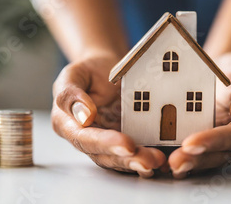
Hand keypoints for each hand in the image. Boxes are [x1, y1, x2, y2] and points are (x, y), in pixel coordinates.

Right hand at [51, 52, 165, 176]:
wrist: (105, 68)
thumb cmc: (87, 71)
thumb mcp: (72, 74)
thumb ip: (70, 94)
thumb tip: (84, 116)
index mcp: (68, 125)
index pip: (85, 139)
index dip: (106, 143)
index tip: (127, 144)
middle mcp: (87, 138)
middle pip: (105, 155)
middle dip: (127, 160)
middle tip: (148, 161)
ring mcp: (108, 141)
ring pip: (121, 158)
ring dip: (139, 162)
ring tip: (157, 161)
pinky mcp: (126, 139)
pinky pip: (135, 152)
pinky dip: (147, 156)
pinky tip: (162, 159)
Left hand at [168, 52, 230, 177]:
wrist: (226, 70)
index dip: (214, 141)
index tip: (191, 143)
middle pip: (219, 155)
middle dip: (196, 160)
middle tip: (174, 162)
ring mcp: (219, 144)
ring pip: (204, 159)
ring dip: (186, 164)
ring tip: (166, 165)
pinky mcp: (202, 142)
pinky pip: (191, 153)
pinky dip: (175, 157)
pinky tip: (159, 161)